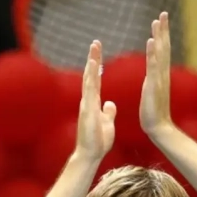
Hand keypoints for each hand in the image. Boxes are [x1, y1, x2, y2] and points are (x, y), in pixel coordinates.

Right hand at [76, 41, 116, 160]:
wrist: (91, 154)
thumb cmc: (98, 140)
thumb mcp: (107, 123)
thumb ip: (108, 112)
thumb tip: (110, 103)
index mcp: (94, 102)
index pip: (96, 80)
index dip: (97, 66)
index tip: (99, 52)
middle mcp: (88, 100)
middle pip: (90, 76)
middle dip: (93, 59)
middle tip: (95, 43)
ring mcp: (86, 105)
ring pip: (89, 81)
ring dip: (91, 65)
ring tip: (94, 50)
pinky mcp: (87, 111)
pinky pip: (90, 92)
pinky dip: (91, 79)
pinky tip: (93, 69)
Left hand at [140, 12, 173, 135]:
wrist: (158, 128)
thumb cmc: (153, 114)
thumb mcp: (151, 93)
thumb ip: (152, 83)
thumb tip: (151, 78)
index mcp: (159, 76)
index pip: (162, 52)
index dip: (162, 36)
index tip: (160, 20)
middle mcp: (162, 74)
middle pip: (164, 48)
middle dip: (163, 31)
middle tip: (163, 13)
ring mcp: (159, 80)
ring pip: (160, 54)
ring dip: (159, 37)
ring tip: (157, 21)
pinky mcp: (154, 86)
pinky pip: (154, 66)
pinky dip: (154, 53)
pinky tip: (152, 41)